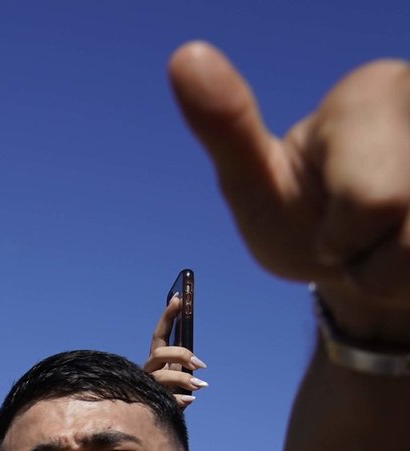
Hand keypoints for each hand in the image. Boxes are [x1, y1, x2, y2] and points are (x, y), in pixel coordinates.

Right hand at [142, 295, 208, 407]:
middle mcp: (149, 369)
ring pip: (161, 376)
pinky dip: (179, 399)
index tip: (179, 298)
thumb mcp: (180, 372)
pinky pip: (166, 398)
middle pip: (159, 352)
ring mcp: (149, 385)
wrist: (160, 415)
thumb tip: (198, 363)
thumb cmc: (173, 390)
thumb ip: (184, 365)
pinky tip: (191, 399)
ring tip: (200, 385)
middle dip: (180, 354)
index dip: (168, 315)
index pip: (161, 333)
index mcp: (157, 358)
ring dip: (182, 378)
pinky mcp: (153, 401)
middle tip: (200, 363)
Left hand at [170, 43, 409, 334]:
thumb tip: (186, 57)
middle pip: (408, 226)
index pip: (369, 202)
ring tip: (388, 243)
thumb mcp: (255, 184)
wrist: (363, 263)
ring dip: (398, 272)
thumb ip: (226, 128)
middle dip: (372, 255)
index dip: (339, 236)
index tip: (332, 212)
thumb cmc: (302, 215)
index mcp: (374, 91)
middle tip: (358, 234)